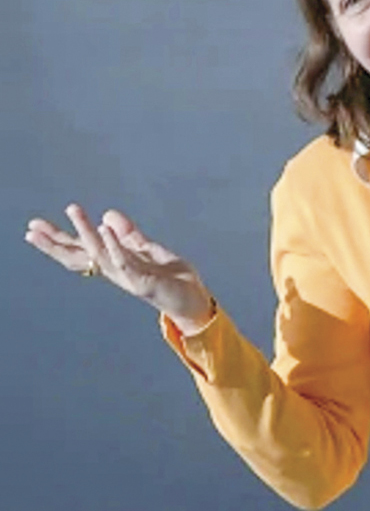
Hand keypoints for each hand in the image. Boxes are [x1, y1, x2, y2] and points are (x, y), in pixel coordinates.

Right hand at [25, 205, 214, 332]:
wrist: (195, 300)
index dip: (58, 239)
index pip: (81, 250)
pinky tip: (104, 228)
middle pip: (80, 256)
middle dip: (56, 242)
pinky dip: (114, 244)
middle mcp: (116, 271)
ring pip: (100, 254)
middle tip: (32, 227)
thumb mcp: (149, 250)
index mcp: (115, 263)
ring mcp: (128, 277)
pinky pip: (124, 260)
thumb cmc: (173, 279)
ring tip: (73, 210)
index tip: (34, 227)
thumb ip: (129, 234)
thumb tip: (108, 213)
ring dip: (86, 232)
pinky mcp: (143, 281)